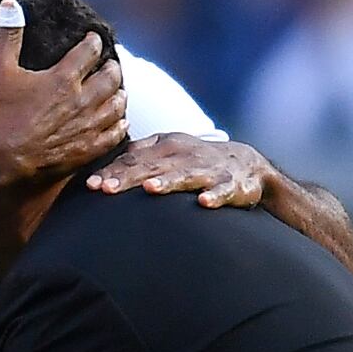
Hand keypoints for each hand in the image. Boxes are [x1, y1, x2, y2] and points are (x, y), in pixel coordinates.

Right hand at [0, 0, 127, 188]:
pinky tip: (120, 120)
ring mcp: (88, 125)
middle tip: (110, 64)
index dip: (93, 41)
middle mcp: (82, 99)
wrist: (3, 161)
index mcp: (63, 77)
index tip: (93, 39)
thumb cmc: (0, 116)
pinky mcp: (89, 149)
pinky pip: (115, 133)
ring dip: (119, 94)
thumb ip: (9, 36)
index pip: (89, 50)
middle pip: (111, 76)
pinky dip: (120, 123)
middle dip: (112, 67)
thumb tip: (9, 4)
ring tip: (118, 90)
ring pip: (118, 104)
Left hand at [89, 139, 352, 296]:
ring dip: (169, 182)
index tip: (90, 188)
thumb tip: (95, 184)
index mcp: (174, 146)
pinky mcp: (244, 183)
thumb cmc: (207, 173)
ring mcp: (219, 167)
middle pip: (156, 163)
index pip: (138, 157)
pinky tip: (203, 205)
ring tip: (150, 191)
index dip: (114, 171)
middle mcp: (194, 152)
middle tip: (106, 190)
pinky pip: (228, 191)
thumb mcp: (174, 166)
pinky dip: (216, 197)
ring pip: (189, 173)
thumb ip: (143, 168)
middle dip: (130, 177)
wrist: (263, 175)